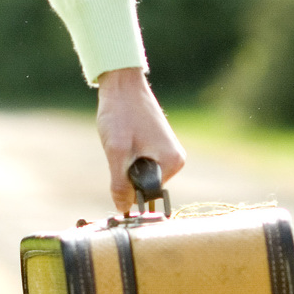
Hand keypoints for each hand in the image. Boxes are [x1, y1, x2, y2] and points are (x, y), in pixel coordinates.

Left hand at [95, 67, 185, 212]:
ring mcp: (167, 153)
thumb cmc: (121, 114)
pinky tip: (123, 137)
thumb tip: (123, 209)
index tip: (117, 170)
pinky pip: (139, 162)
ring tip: (121, 140)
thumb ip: (120, 184)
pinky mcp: (158, 146)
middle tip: (118, 149)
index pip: (147, 194)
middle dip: (126, 174)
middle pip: (144, 184)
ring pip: (139, 173)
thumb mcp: (117, 152)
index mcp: (172, 163)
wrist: (121, 84)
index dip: (128, 188)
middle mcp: (176, 161)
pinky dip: (126, 156)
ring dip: (124, 163)